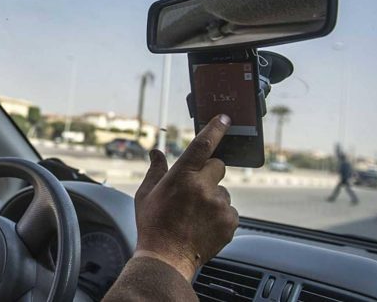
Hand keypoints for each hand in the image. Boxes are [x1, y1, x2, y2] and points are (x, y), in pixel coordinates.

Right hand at [133, 114, 238, 281]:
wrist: (166, 258)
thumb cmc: (153, 225)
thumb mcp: (146, 194)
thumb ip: (155, 170)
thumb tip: (155, 152)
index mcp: (182, 176)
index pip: (203, 144)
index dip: (215, 129)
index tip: (225, 119)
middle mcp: (203, 187)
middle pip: (218, 166)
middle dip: (208, 173)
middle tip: (193, 190)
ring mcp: (218, 205)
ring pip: (223, 191)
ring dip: (213, 197)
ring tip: (195, 215)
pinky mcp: (230, 222)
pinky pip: (229, 210)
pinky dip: (220, 215)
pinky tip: (204, 225)